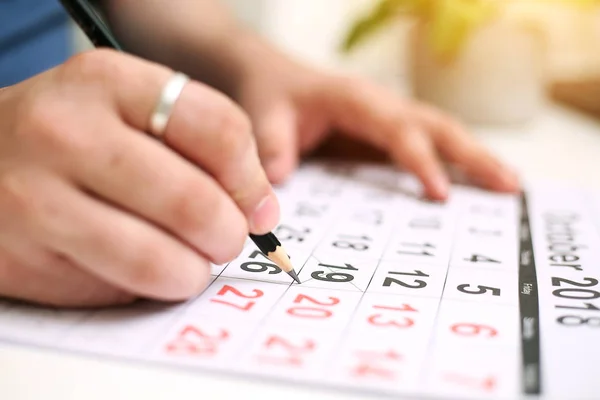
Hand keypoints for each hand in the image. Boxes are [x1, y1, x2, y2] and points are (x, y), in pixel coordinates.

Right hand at [0, 49, 278, 307]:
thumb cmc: (74, 134)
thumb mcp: (131, 106)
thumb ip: (200, 142)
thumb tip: (260, 209)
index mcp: (110, 82)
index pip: (218, 129)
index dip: (252, 180)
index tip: (258, 208)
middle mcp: (68, 133)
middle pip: (193, 202)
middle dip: (228, 235)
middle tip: (225, 240)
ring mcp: (36, 198)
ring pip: (156, 260)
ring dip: (191, 272)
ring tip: (189, 263)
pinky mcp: (20, 257)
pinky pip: (116, 289)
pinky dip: (145, 287)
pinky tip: (136, 266)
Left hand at [233, 47, 519, 199]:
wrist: (276, 78)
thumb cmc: (274, 96)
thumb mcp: (264, 116)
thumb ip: (271, 146)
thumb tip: (278, 183)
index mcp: (356, 100)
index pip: (396, 130)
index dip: (420, 160)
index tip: (440, 194)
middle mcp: (383, 105)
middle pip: (437, 126)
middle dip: (474, 155)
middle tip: (510, 186)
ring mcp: (390, 118)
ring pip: (443, 133)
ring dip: (477, 158)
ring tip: (511, 187)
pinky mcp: (389, 134)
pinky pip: (429, 146)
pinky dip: (456, 163)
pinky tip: (475, 184)